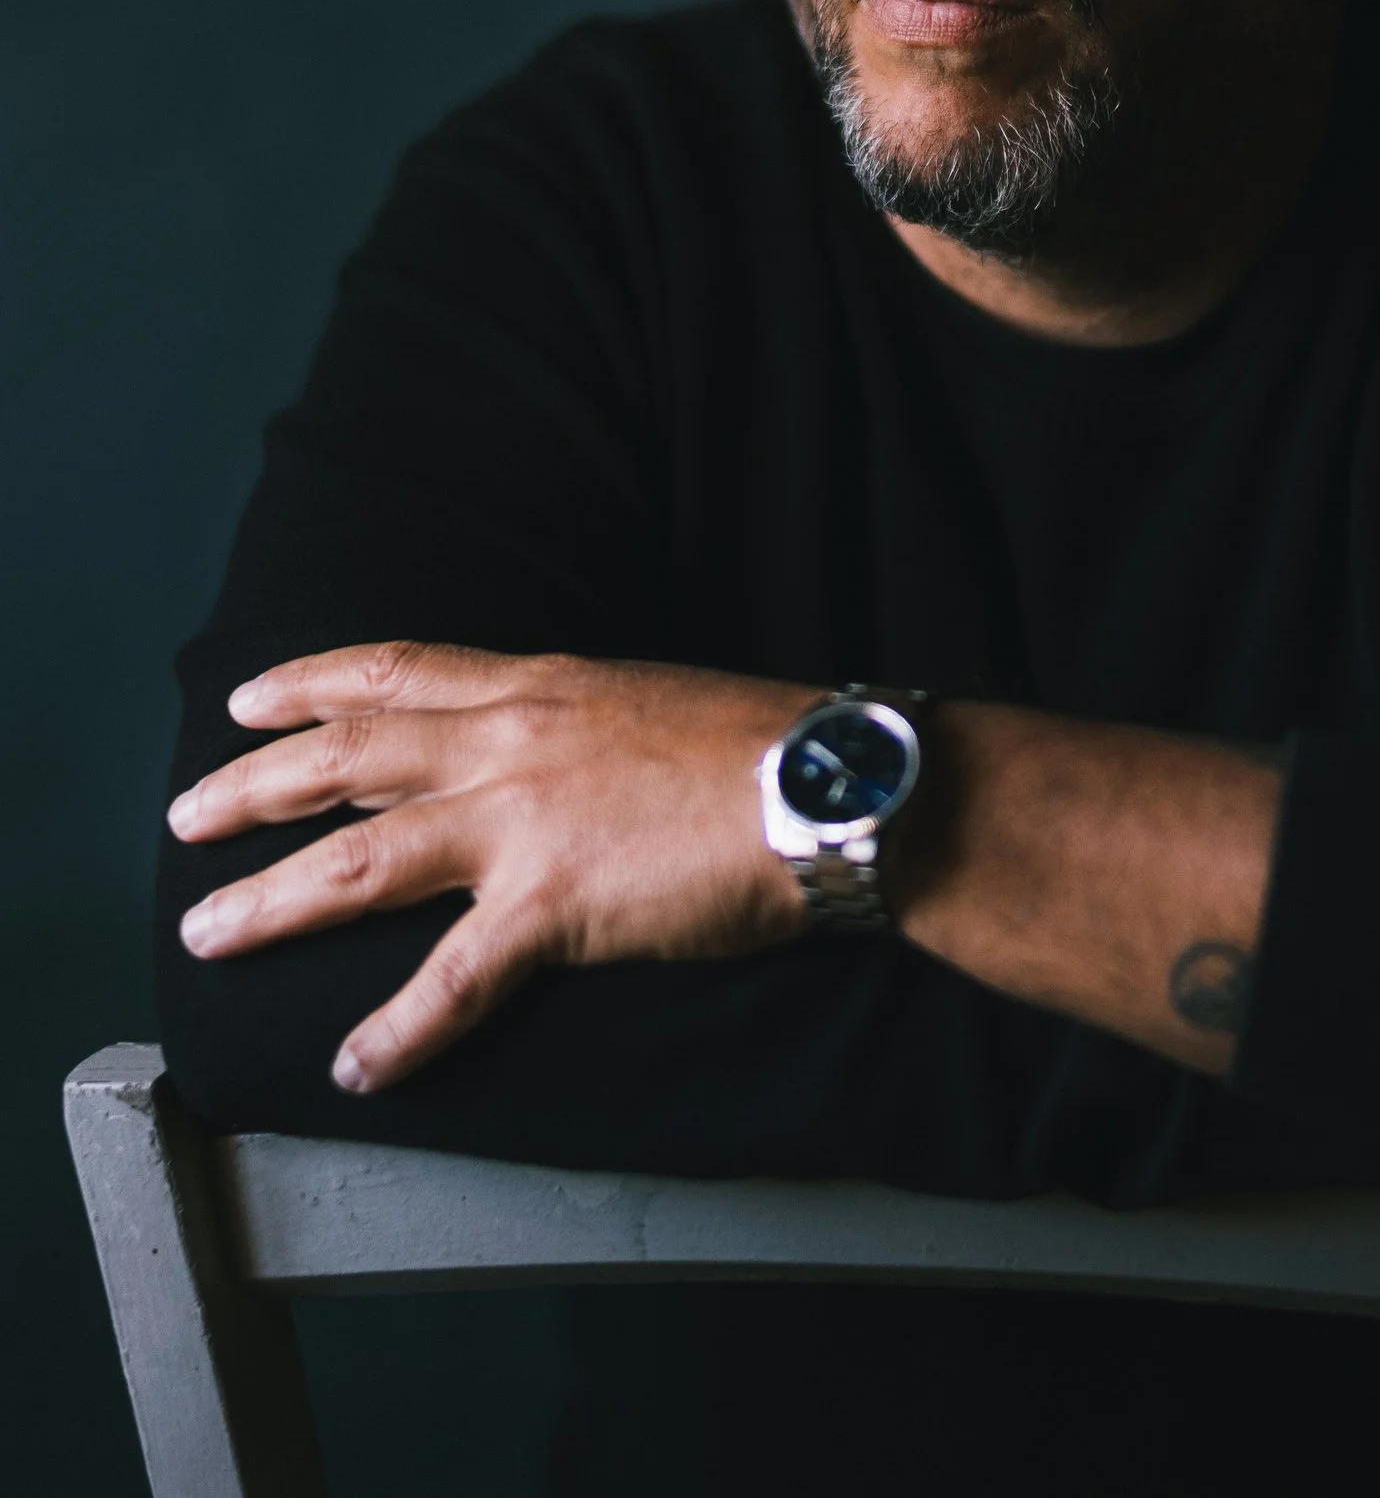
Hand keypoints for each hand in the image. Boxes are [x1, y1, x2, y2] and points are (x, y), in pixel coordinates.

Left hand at [168, 643, 820, 1093]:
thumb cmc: (768, 744)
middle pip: (348, 758)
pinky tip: (356, 1066)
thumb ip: (581, 720)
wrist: (832, 785)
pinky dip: (396, 1032)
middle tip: (188, 816)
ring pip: (361, 861)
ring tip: (209, 934)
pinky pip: (451, 982)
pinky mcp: (554, 906)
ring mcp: (525, 822)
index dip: (310, 683)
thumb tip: (553, 751)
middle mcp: (514, 741)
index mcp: (543, 685)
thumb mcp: (653, 697)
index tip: (248, 698)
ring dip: (271, 902)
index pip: (398, 672)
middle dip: (252, 787)